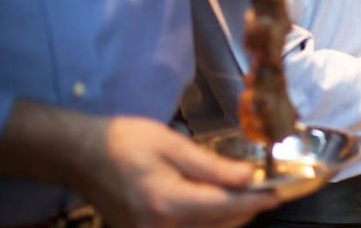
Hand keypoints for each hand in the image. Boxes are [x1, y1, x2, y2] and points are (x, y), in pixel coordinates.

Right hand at [0, 102, 279, 226]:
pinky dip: (208, 220)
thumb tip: (248, 177)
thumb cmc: (124, 142)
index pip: (226, 206)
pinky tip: (216, 201)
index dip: (256, 200)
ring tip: (244, 193)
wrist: (82, 156)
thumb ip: (212, 166)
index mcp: (168, 202)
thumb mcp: (172, 145)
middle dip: (245, 208)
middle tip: (264, 189)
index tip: (278, 193)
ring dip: (229, 216)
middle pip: (220, 224)